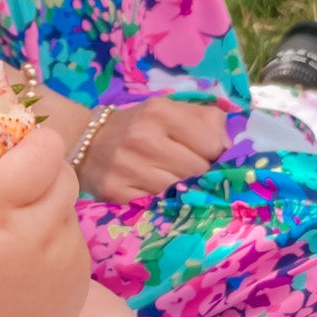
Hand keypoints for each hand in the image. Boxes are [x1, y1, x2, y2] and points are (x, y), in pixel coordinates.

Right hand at [0, 125, 89, 316]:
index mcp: (3, 214)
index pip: (43, 148)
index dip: (27, 140)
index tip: (2, 150)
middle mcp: (46, 233)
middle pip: (61, 171)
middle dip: (35, 170)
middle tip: (4, 185)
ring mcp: (70, 261)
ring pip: (67, 206)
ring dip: (43, 205)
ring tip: (6, 232)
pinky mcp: (80, 285)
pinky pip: (71, 241)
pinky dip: (51, 239)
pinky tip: (19, 264)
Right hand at [77, 97, 228, 202]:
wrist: (87, 142)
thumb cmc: (140, 126)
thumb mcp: (171, 110)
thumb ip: (207, 120)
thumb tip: (229, 147)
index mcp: (160, 111)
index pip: (212, 145)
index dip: (216, 154)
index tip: (208, 156)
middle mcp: (143, 138)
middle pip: (197, 172)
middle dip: (202, 176)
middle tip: (195, 175)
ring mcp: (127, 167)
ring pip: (179, 193)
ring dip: (184, 193)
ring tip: (178, 186)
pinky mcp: (116, 193)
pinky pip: (156, 207)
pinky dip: (164, 205)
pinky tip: (160, 197)